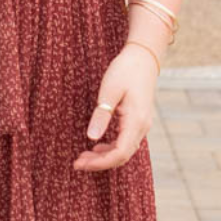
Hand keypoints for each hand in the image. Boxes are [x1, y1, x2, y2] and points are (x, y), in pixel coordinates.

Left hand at [72, 39, 163, 172]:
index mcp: (136, 121)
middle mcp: (142, 127)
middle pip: (122, 156)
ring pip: (124, 151)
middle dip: (99, 163)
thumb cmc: (125, 70)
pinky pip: (126, 142)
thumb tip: (91, 138)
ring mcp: (142, 125)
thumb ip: (101, 115)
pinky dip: (111, 148)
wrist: (144, 57)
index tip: (80, 163)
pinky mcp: (138, 121)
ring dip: (104, 157)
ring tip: (84, 156)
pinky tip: (97, 146)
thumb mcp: (109, 91)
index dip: (100, 163)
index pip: (119, 153)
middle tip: (77, 163)